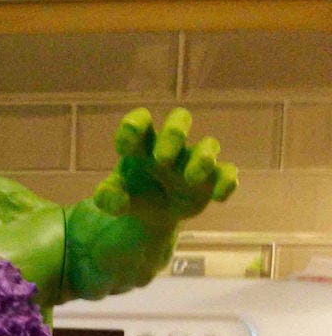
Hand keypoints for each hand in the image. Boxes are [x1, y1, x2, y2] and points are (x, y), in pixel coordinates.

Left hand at [94, 107, 237, 223]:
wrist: (152, 216)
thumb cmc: (132, 194)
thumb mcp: (114, 198)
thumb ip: (108, 197)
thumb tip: (113, 201)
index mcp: (142, 142)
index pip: (141, 120)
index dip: (134, 126)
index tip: (124, 147)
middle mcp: (171, 145)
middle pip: (180, 119)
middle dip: (174, 134)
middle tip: (161, 160)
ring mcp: (193, 160)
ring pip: (209, 144)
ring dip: (202, 159)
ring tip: (189, 179)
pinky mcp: (212, 179)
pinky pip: (227, 172)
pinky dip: (226, 182)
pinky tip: (217, 197)